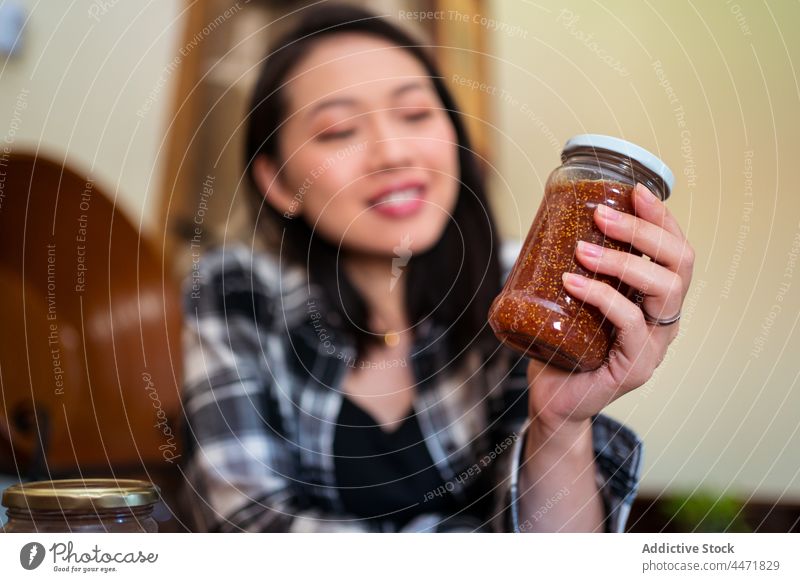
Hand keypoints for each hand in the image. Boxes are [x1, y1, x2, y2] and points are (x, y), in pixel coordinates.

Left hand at [527, 183, 694, 436]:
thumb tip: (550, 213)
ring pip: (663, 290)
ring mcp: (654, 343)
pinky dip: (602, 296)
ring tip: (583, 249)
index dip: (661, 217)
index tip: (634, 190)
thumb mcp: (573, 296)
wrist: (552, 396)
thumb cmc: (563, 342)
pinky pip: (630, 323)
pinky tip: (572, 283)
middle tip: (602, 215)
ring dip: (623, 261)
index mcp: (655, 297)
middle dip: (643, 230)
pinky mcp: (635, 366)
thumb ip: (576, 263)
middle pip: (678, 263)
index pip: (674, 249)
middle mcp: (664, 318)